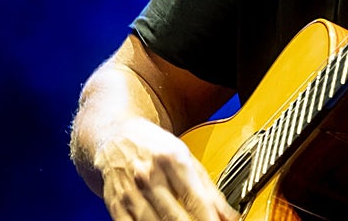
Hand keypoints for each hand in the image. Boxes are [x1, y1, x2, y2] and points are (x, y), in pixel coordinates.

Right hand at [94, 117, 238, 220]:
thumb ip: (210, 189)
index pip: (196, 198)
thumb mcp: (186, 158)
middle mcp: (150, 174)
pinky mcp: (115, 204)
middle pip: (175, 216)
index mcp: (172, 159)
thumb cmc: (155, 146)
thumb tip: (231, 216)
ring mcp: (130, 191)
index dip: (209, 220)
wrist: (116, 134)